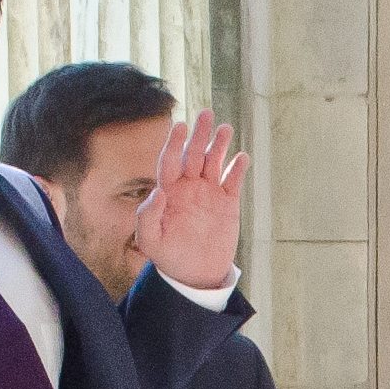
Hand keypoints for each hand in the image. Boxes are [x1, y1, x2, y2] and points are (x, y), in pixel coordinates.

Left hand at [134, 115, 246, 293]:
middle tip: (206, 114)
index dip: (174, 143)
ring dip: (219, 145)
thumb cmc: (169, 258)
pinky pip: (233, 181)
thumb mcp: (150, 242)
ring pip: (214, 162)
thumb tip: (158, 192)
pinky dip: (237, 168)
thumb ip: (148, 216)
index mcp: (169, 191)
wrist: (196, 274)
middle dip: (199, 134)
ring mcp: (209, 193)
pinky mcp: (228, 203)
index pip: (170, 160)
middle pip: (194, 154)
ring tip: (226, 129)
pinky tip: (241, 157)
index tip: (179, 125)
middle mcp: (188, 187)